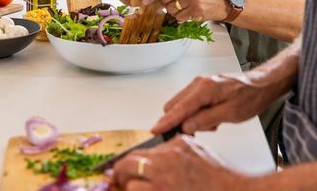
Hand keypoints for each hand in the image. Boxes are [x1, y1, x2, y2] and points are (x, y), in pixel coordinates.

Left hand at [112, 134, 251, 190]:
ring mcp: (162, 187)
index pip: (135, 154)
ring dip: (131, 189)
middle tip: (117, 179)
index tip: (118, 168)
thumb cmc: (216, 173)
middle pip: (127, 168)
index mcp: (168, 151)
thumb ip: (172, 145)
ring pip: (132, 188)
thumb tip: (156, 150)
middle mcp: (163, 168)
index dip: (123, 163)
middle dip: (119, 175)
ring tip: (131, 189)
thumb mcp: (193, 147)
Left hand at [141, 0, 227, 21]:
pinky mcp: (197, 9)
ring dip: (174, 11)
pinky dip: (181, 17)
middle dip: (167, 3)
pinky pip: (179, 17)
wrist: (224, 0)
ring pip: (171, 9)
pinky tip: (189, 12)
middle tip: (178, 2)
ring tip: (185, 7)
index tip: (145, 0)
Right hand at [152, 73, 272, 135]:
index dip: (167, 121)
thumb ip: (205, 120)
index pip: (180, 108)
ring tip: (213, 123)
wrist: (260, 85)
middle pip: (175, 105)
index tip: (156, 130)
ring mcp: (199, 84)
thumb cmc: (249, 96)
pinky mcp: (202, 87)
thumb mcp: (230, 113)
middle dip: (181, 121)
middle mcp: (198, 83)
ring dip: (191, 118)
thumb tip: (186, 126)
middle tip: (199, 131)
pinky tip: (212, 117)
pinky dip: (196, 113)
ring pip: (182, 105)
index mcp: (204, 88)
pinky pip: (190, 102)